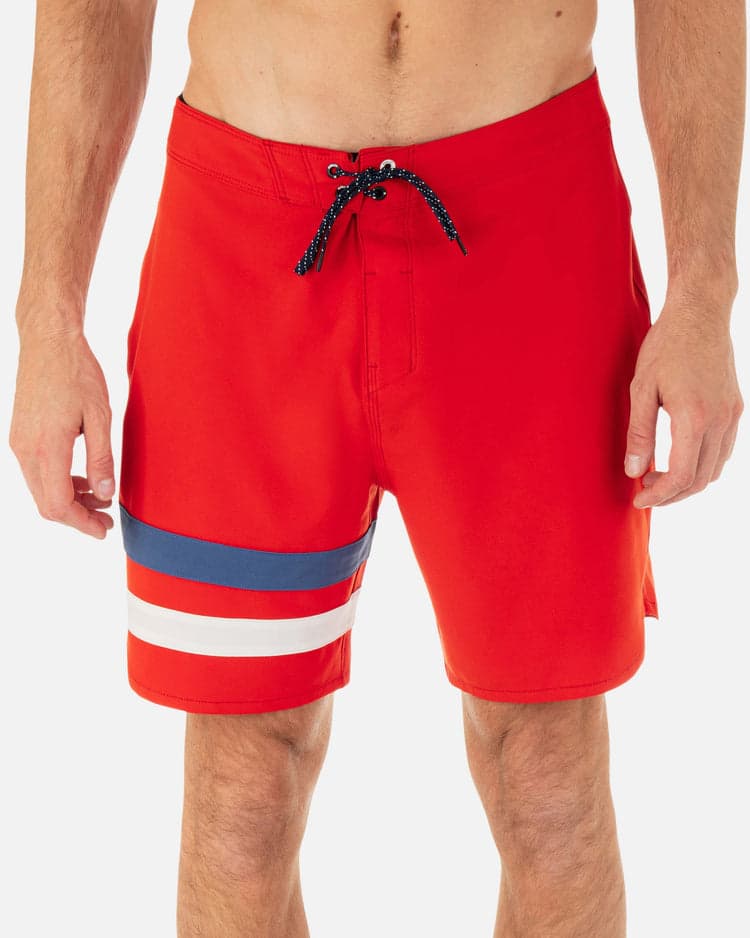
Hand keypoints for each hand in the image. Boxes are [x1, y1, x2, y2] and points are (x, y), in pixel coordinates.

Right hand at [9, 325, 115, 537]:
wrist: (49, 341)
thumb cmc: (77, 373)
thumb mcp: (100, 416)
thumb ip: (102, 459)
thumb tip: (105, 494)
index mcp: (46, 447)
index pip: (59, 505)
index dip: (82, 523)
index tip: (104, 530)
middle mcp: (25, 449)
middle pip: (46, 504)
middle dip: (77, 517)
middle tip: (106, 520)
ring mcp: (18, 443)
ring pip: (40, 490)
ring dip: (69, 501)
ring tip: (100, 499)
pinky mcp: (20, 436)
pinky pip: (37, 473)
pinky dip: (59, 483)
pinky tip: (82, 479)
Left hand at [625, 291, 742, 507]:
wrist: (700, 313)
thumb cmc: (665, 347)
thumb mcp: (641, 389)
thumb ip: (638, 433)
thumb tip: (634, 471)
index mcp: (695, 417)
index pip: (682, 475)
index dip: (659, 495)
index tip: (638, 499)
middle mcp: (720, 420)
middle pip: (700, 479)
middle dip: (671, 493)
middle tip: (643, 490)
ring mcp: (733, 414)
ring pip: (714, 469)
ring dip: (687, 481)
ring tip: (657, 475)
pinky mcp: (736, 408)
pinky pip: (723, 450)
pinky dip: (702, 464)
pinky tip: (678, 457)